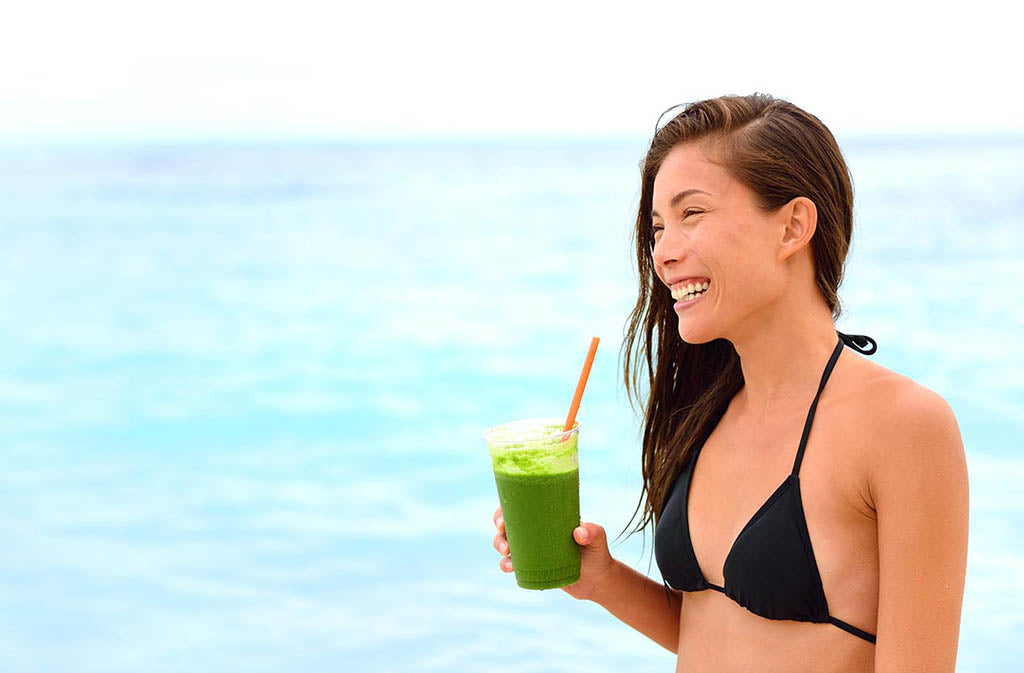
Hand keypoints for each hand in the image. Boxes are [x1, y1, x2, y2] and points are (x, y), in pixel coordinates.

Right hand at [492, 505, 617, 602]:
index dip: (505, 510)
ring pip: (506, 543)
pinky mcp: (532, 566)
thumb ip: (593, 532)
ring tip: (507, 555)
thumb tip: (578, 532)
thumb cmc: (598, 554)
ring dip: (499, 546)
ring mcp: (533, 548)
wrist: (597, 581)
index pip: (522, 506)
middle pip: (508, 525)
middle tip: (504, 540)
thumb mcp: (598, 539)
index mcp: (548, 516)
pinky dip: (506, 564)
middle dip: (499, 531)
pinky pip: (513, 563)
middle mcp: (537, 530)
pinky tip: (509, 568)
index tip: (502, 520)